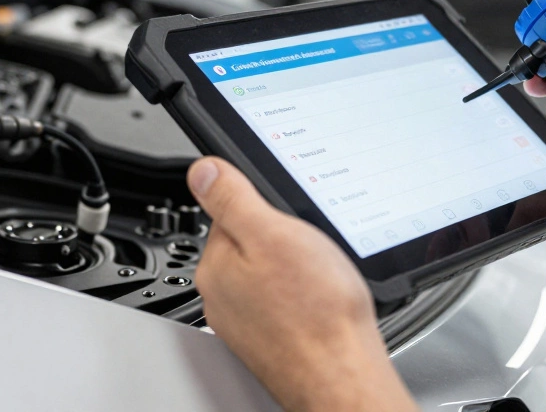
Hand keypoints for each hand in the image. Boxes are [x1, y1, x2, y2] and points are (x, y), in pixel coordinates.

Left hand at [186, 156, 417, 411]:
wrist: (342, 376)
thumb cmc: (316, 312)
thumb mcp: (275, 233)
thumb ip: (233, 198)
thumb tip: (202, 170)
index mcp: (216, 265)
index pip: (229, 212)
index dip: (264, 206)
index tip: (288, 216)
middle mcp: (221, 297)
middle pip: (248, 244)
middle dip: (279, 239)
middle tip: (310, 250)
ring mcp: (245, 323)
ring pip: (266, 275)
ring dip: (291, 270)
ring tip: (318, 278)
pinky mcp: (269, 340)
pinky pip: (281, 303)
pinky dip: (300, 298)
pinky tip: (319, 303)